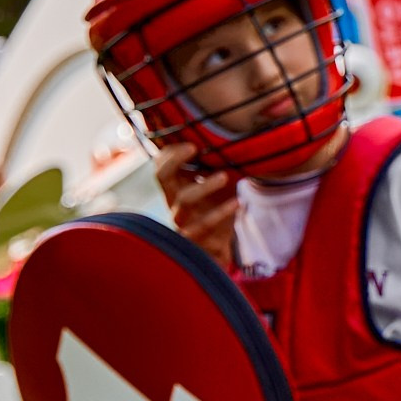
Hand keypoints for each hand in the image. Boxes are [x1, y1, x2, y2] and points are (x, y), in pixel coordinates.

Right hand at [155, 143, 239, 271]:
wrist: (219, 257)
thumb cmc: (216, 220)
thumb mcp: (215, 195)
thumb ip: (215, 174)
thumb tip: (232, 144)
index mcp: (176, 192)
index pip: (161, 166)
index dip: (169, 152)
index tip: (191, 142)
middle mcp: (174, 206)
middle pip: (163, 176)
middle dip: (175, 159)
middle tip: (194, 147)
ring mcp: (183, 224)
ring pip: (185, 200)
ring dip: (204, 185)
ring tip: (224, 176)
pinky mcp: (197, 242)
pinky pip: (205, 225)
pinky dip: (222, 212)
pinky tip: (238, 203)